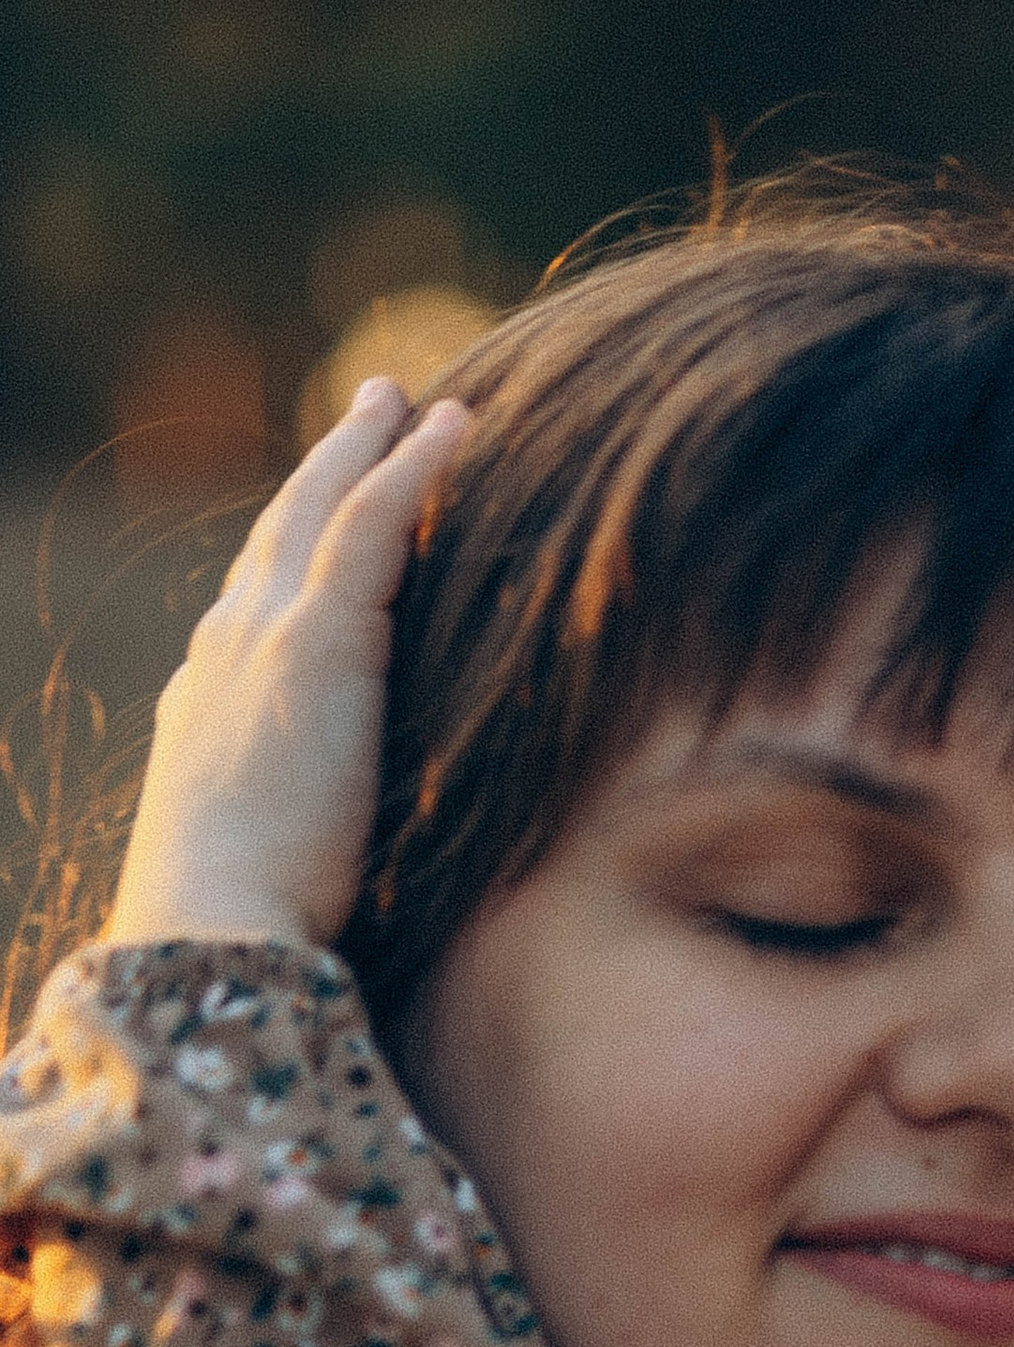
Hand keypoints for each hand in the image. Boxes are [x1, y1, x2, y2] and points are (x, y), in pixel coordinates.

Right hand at [105, 381, 472, 953]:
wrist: (215, 929)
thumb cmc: (249, 932)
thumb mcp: (270, 868)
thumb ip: (297, 838)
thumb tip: (332, 876)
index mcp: (210, 706)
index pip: (258, 606)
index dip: (294, 557)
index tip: (333, 521)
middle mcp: (227, 650)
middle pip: (282, 533)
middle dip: (327, 470)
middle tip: (370, 413)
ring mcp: (264, 634)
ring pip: (324, 509)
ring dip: (369, 446)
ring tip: (412, 399)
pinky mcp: (317, 640)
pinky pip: (372, 525)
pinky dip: (412, 469)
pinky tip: (455, 428)